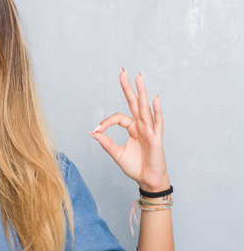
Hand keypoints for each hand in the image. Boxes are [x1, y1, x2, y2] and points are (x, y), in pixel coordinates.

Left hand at [89, 68, 169, 191]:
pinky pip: (157, 122)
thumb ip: (105, 142)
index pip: (118, 117)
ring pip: (144, 107)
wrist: (147, 180)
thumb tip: (92, 132)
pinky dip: (157, 110)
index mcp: (133, 128)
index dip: (106, 122)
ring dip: (141, 92)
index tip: (96, 130)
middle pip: (134, 102)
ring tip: (138, 76)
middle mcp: (142, 126)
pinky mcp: (156, 138)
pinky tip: (155, 98)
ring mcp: (150, 130)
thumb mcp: (116, 154)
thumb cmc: (135, 167)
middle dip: (128, 87)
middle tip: (123, 71)